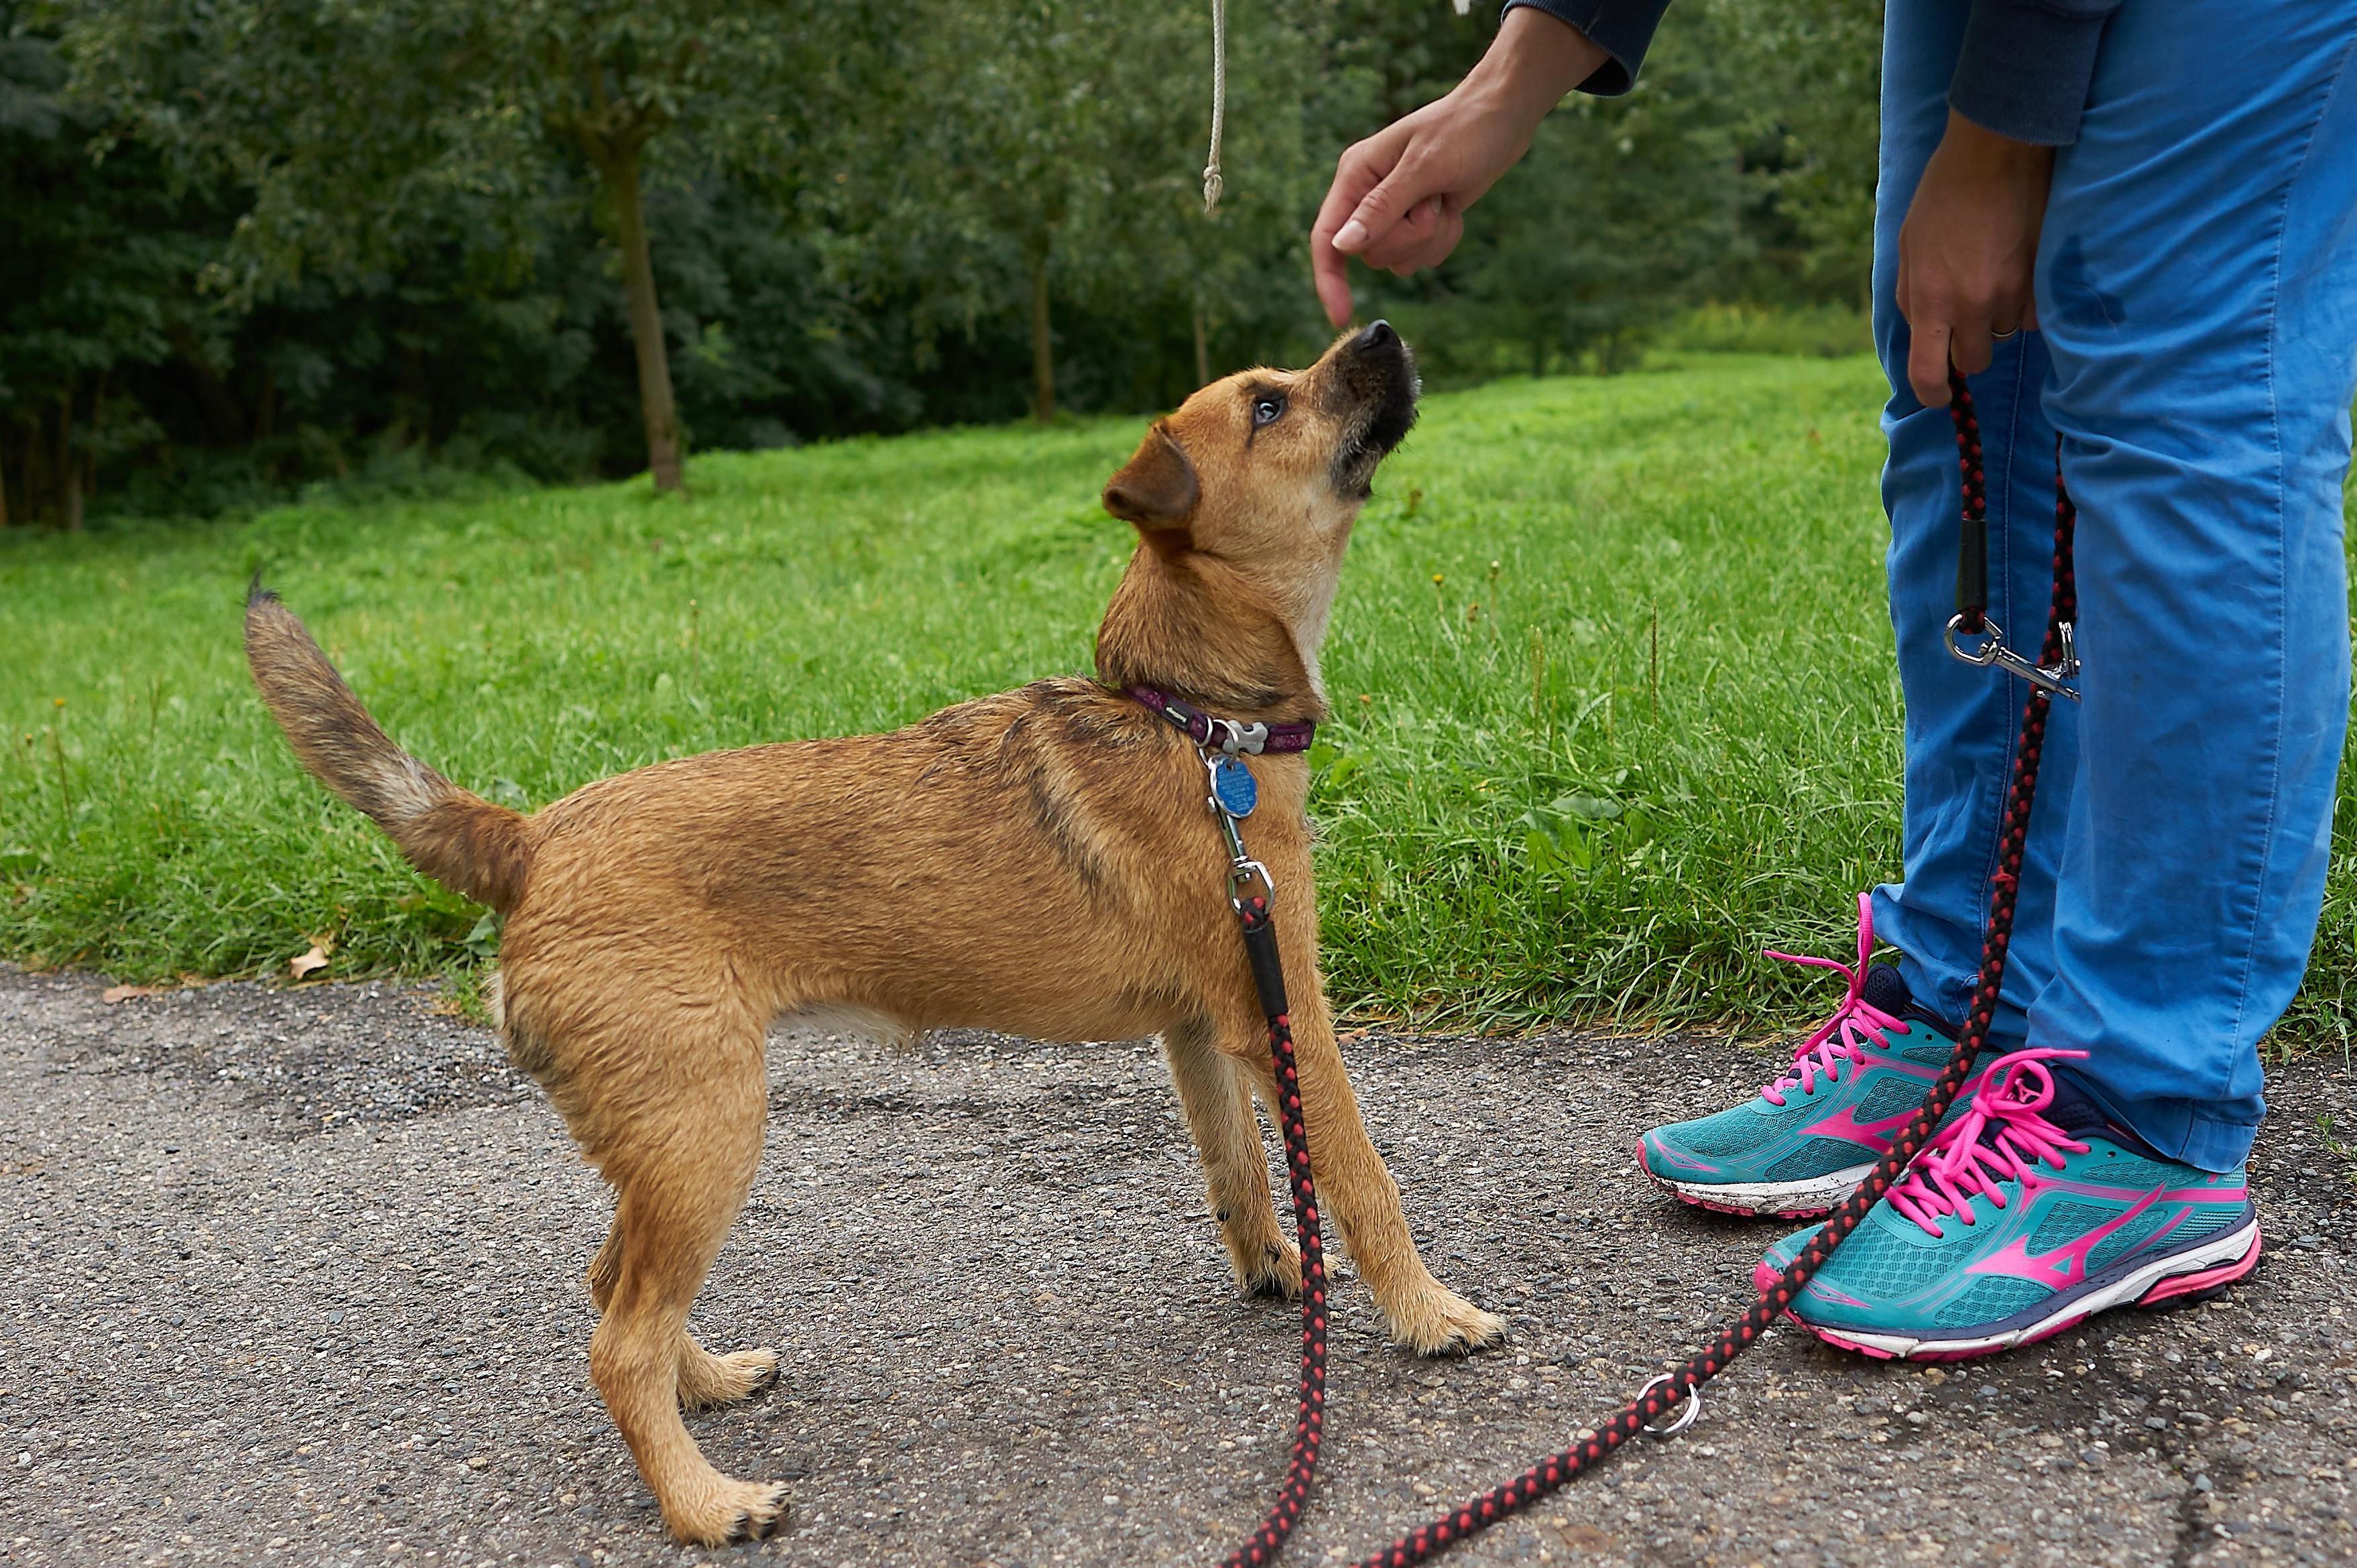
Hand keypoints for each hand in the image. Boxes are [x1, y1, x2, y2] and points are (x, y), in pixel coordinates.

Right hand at [1310, 9, 1606, 326]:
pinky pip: (1421, 256)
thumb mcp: (1423, 168)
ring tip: (1445, 199)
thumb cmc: (1464, 130)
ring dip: (1430, 238)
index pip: (1327, 238)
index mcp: (1356, 174)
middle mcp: (1367, 195)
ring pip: (1398, 259)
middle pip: (1370, 254)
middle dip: (1409, 238)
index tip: (1341, 316)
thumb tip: (1342, 246)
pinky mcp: (1417, 220)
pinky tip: (1453, 207)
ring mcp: (1393, 210)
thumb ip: (1381, 209)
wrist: (1504, 116)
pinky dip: (1443, 239)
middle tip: (1432, 201)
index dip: (1329, 280)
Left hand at [1896, 110, 2054, 405]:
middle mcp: (1971, 305)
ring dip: (1998, 319)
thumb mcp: (1909, 247)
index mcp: (1930, 300)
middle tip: (1966, 320)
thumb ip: (1911, 295)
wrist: (1995, 153)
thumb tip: (1921, 330)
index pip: (1929, 373)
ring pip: (2007, 334)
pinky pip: (2036, 312)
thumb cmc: (1943, 195)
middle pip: (1974, 362)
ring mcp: (2012, 292)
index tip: (1939, 397)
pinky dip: (2027, 302)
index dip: (1933, 394)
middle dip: (1968, 349)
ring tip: (1992, 276)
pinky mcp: (2044, 277)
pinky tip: (2018, 270)